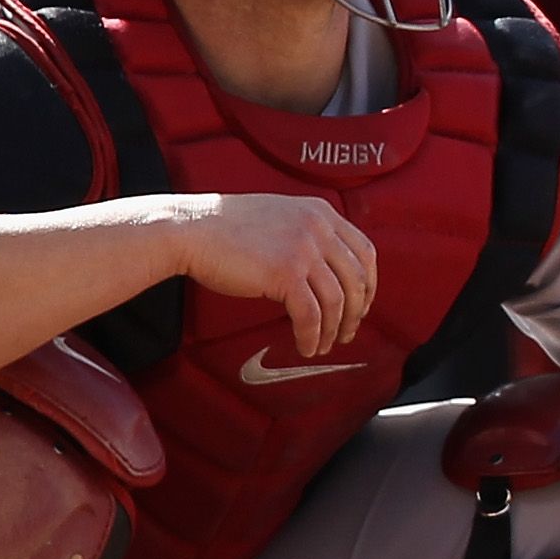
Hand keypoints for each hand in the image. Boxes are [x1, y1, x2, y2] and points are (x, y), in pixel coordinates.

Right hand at [165, 192, 375, 356]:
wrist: (190, 229)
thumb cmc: (226, 228)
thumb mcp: (281, 216)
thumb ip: (308, 233)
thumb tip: (327, 268)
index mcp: (321, 212)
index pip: (364, 251)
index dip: (369, 283)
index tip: (363, 303)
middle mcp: (319, 228)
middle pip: (357, 278)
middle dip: (356, 311)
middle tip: (348, 330)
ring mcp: (303, 250)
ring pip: (337, 300)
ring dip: (334, 328)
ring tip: (324, 344)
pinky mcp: (285, 273)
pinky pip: (310, 314)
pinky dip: (311, 335)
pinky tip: (306, 345)